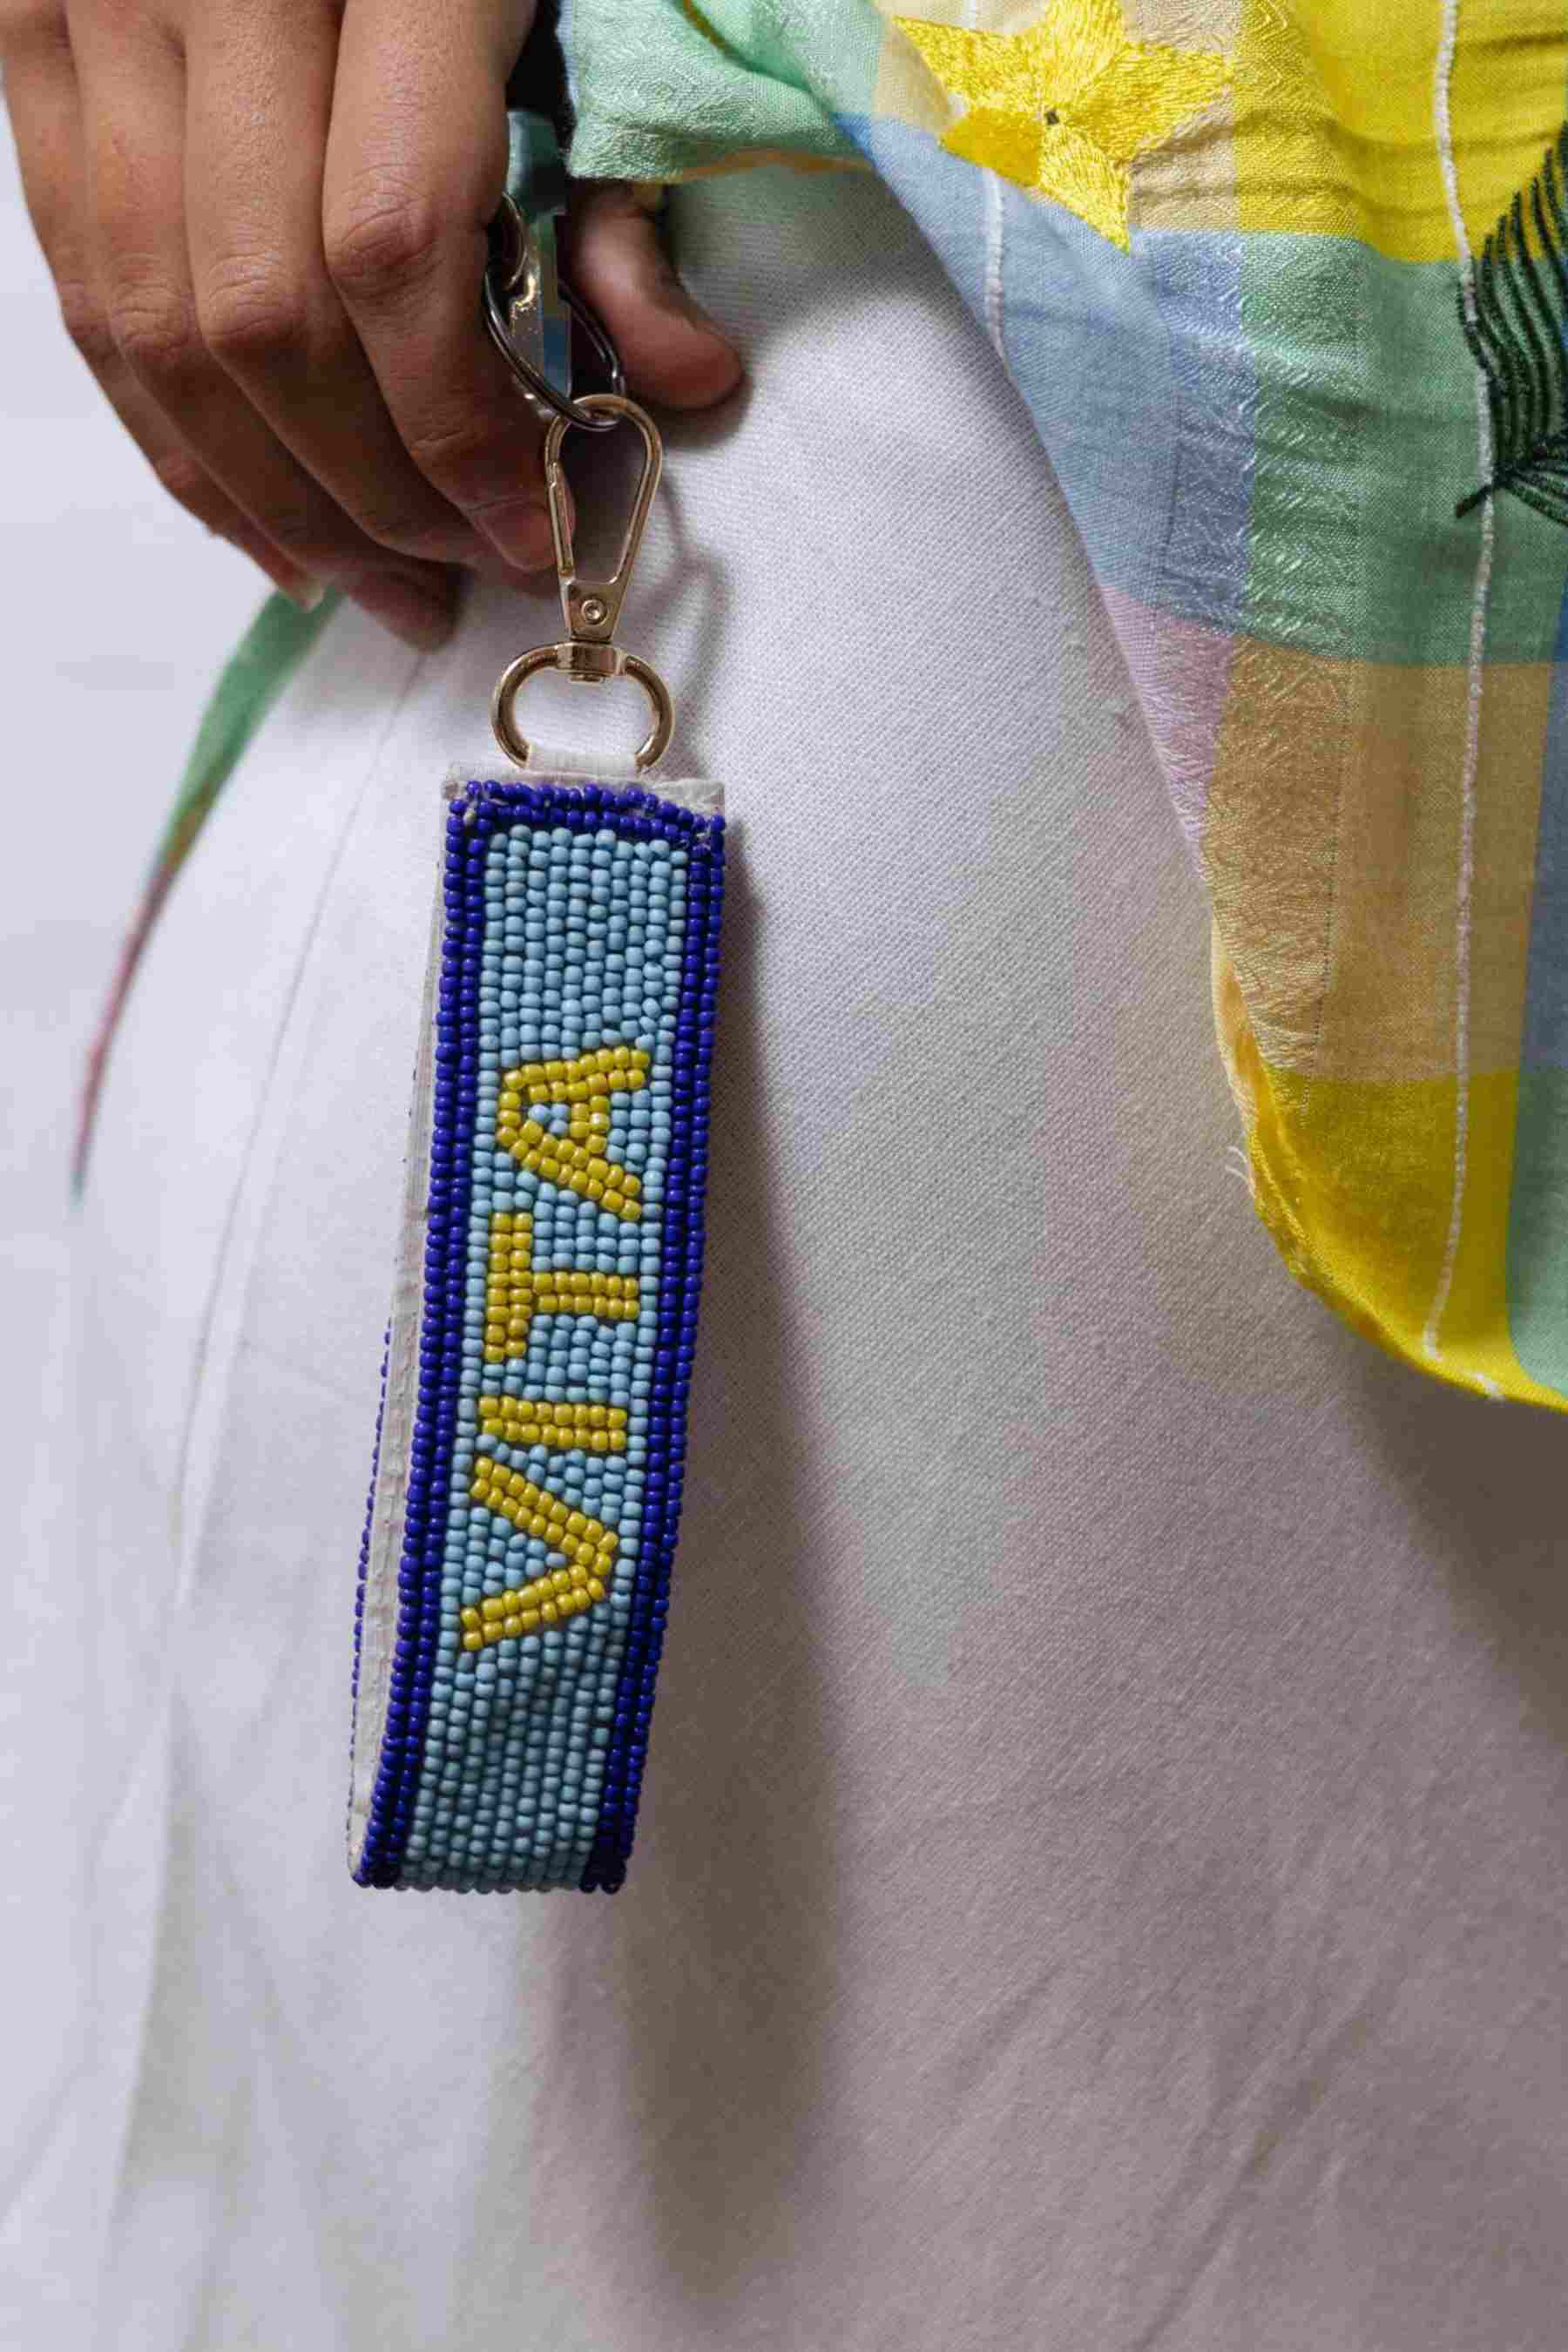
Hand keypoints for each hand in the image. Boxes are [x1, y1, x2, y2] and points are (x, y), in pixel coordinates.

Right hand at [1, 1, 740, 647]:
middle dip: (372, 491)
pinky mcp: (28, 40)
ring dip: (271, 498)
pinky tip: (267, 524)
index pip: (388, 247)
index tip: (531, 526)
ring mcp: (90, 6)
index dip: (457, 427)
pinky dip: (171, 433)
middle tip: (460, 575)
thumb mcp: (578, 0)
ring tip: (375, 585)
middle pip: (262, 318)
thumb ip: (618, 189)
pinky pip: (83, 286)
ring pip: (152, 327)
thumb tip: (683, 387)